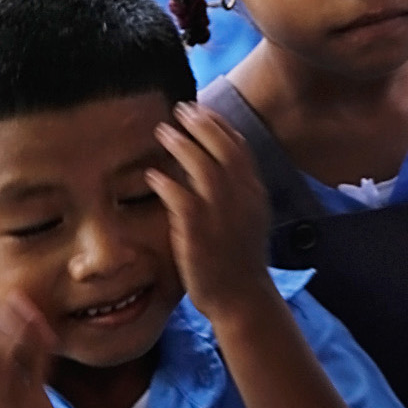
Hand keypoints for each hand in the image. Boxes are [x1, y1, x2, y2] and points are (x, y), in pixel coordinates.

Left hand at [149, 103, 272, 323]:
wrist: (242, 298)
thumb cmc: (239, 261)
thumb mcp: (248, 219)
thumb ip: (235, 193)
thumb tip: (214, 169)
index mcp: (255, 193)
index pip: (240, 148)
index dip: (220, 126)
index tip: (203, 110)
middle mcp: (243, 198)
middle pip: (223, 150)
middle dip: (202, 125)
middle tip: (181, 109)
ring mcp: (223, 215)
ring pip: (203, 168)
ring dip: (182, 145)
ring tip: (163, 131)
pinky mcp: (199, 233)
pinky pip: (181, 199)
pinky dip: (167, 183)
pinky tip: (152, 174)